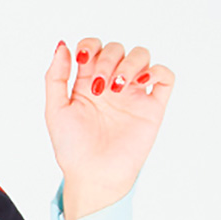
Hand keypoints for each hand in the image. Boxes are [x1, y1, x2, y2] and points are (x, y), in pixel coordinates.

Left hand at [44, 39, 174, 219]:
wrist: (93, 174)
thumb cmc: (72, 146)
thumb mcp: (55, 108)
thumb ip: (56, 77)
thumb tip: (62, 45)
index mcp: (87, 82)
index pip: (93, 47)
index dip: (89, 45)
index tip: (82, 60)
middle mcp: (111, 84)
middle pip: (117, 49)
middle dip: (108, 59)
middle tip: (100, 86)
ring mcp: (133, 95)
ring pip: (142, 57)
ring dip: (130, 63)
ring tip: (117, 86)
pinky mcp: (152, 108)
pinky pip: (165, 77)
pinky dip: (157, 71)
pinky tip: (141, 82)